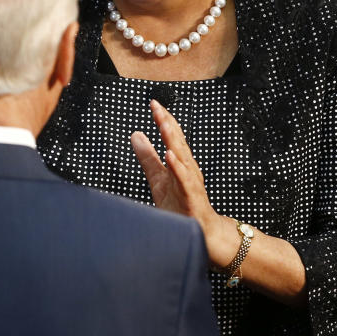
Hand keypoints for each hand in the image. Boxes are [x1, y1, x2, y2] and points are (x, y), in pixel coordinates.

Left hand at [132, 99, 227, 255]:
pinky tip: (170, 155)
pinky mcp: (191, 198)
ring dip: (173, 140)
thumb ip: (148, 157)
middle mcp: (188, 169)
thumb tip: (135, 134)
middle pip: (177, 142)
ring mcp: (191, 183)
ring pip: (182, 158)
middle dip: (168, 124)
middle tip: (157, 107)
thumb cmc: (180, 205)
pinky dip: (178, 167)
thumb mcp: (158, 178)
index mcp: (180, 162)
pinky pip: (184, 181)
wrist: (201, 234)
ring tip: (163, 124)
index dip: (164, 119)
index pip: (172, 136)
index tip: (154, 103)